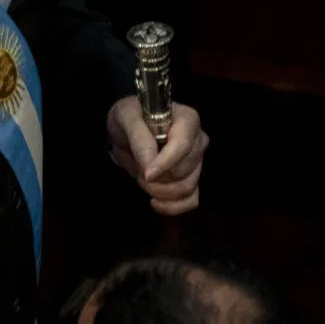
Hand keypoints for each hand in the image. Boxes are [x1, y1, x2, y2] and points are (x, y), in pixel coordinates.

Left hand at [107, 97, 206, 215]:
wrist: (130, 128)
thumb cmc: (131, 116)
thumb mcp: (126, 117)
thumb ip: (139, 138)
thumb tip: (150, 166)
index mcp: (187, 120)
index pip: (183, 146)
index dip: (165, 164)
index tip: (147, 174)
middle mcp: (198, 140)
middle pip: (183, 171)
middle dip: (156, 177)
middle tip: (139, 168)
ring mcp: (198, 161)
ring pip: (186, 188)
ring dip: (159, 191)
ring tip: (143, 178)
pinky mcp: (192, 178)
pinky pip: (191, 200)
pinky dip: (173, 207)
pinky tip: (156, 202)